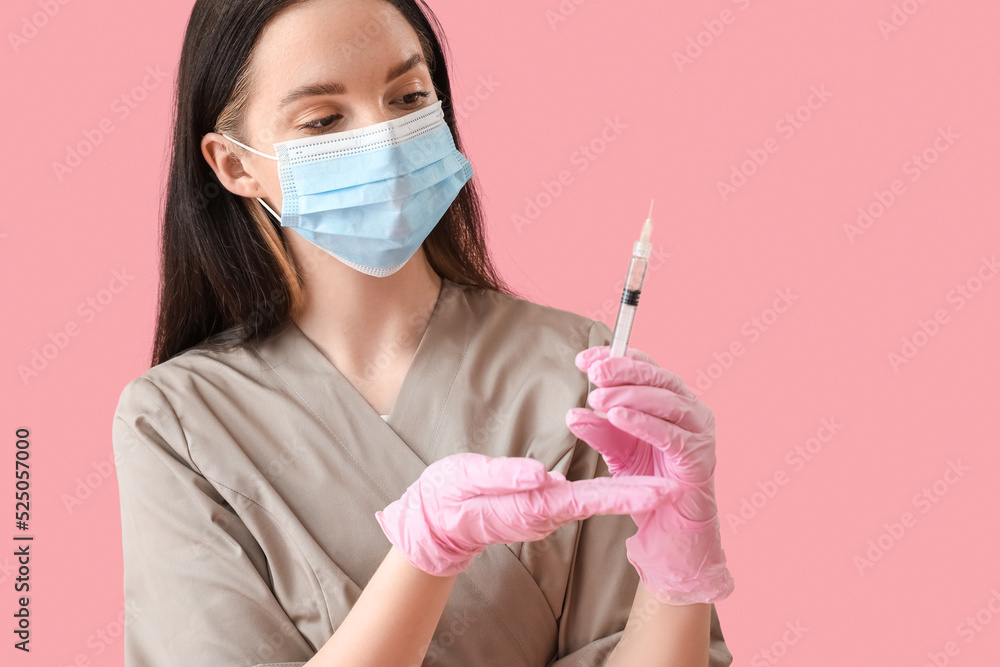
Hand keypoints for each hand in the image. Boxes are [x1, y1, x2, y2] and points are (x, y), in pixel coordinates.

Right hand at [375, 452, 679, 576]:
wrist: (434, 519)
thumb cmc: (450, 497)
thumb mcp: (473, 480)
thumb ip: (506, 477)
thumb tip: (541, 475)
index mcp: (535, 505)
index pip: (590, 499)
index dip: (627, 495)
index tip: (660, 491)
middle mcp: (546, 510)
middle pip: (600, 499)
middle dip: (638, 492)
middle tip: (674, 485)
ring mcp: (543, 509)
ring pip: (590, 496)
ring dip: (622, 487)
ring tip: (654, 475)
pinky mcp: (537, 502)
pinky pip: (574, 494)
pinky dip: (598, 487)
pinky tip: (614, 474)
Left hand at [565, 345, 734, 604]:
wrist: (671, 536)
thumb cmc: (648, 487)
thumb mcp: (617, 452)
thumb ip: (599, 430)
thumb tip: (574, 413)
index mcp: (673, 402)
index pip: (647, 368)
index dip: (617, 358)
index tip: (585, 359)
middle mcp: (692, 412)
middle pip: (659, 378)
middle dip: (623, 371)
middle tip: (593, 372)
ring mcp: (700, 434)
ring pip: (667, 401)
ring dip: (630, 395)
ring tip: (598, 398)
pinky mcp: (700, 460)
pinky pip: (672, 435)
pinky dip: (644, 423)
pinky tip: (618, 417)